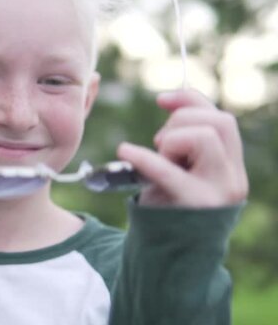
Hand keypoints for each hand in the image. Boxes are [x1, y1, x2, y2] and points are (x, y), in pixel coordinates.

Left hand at [117, 89, 247, 207]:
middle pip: (218, 123)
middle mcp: (232, 178)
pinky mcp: (194, 205)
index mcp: (230, 167)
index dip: (190, 101)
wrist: (168, 255)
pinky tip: (124, 151)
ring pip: (203, 137)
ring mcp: (217, 193)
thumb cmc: (169, 207)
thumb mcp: (180, 169)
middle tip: (159, 146)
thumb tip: (168, 100)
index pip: (222, 119)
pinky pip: (170, 170)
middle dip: (180, 123)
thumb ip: (182, 138)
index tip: (160, 99)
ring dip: (170, 141)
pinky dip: (145, 157)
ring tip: (159, 162)